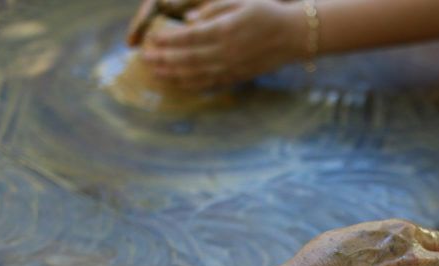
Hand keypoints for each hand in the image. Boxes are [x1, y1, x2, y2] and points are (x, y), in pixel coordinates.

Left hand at [139, 0, 305, 89]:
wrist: (294, 35)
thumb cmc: (266, 12)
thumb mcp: (239, 1)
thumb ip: (212, 9)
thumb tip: (188, 20)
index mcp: (224, 30)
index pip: (187, 38)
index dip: (166, 40)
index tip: (151, 40)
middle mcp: (225, 52)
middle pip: (186, 59)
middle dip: (163, 59)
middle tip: (144, 58)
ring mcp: (231, 67)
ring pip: (195, 75)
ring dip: (172, 75)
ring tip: (155, 72)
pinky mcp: (237, 76)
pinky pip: (209, 83)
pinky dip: (191, 84)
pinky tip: (177, 82)